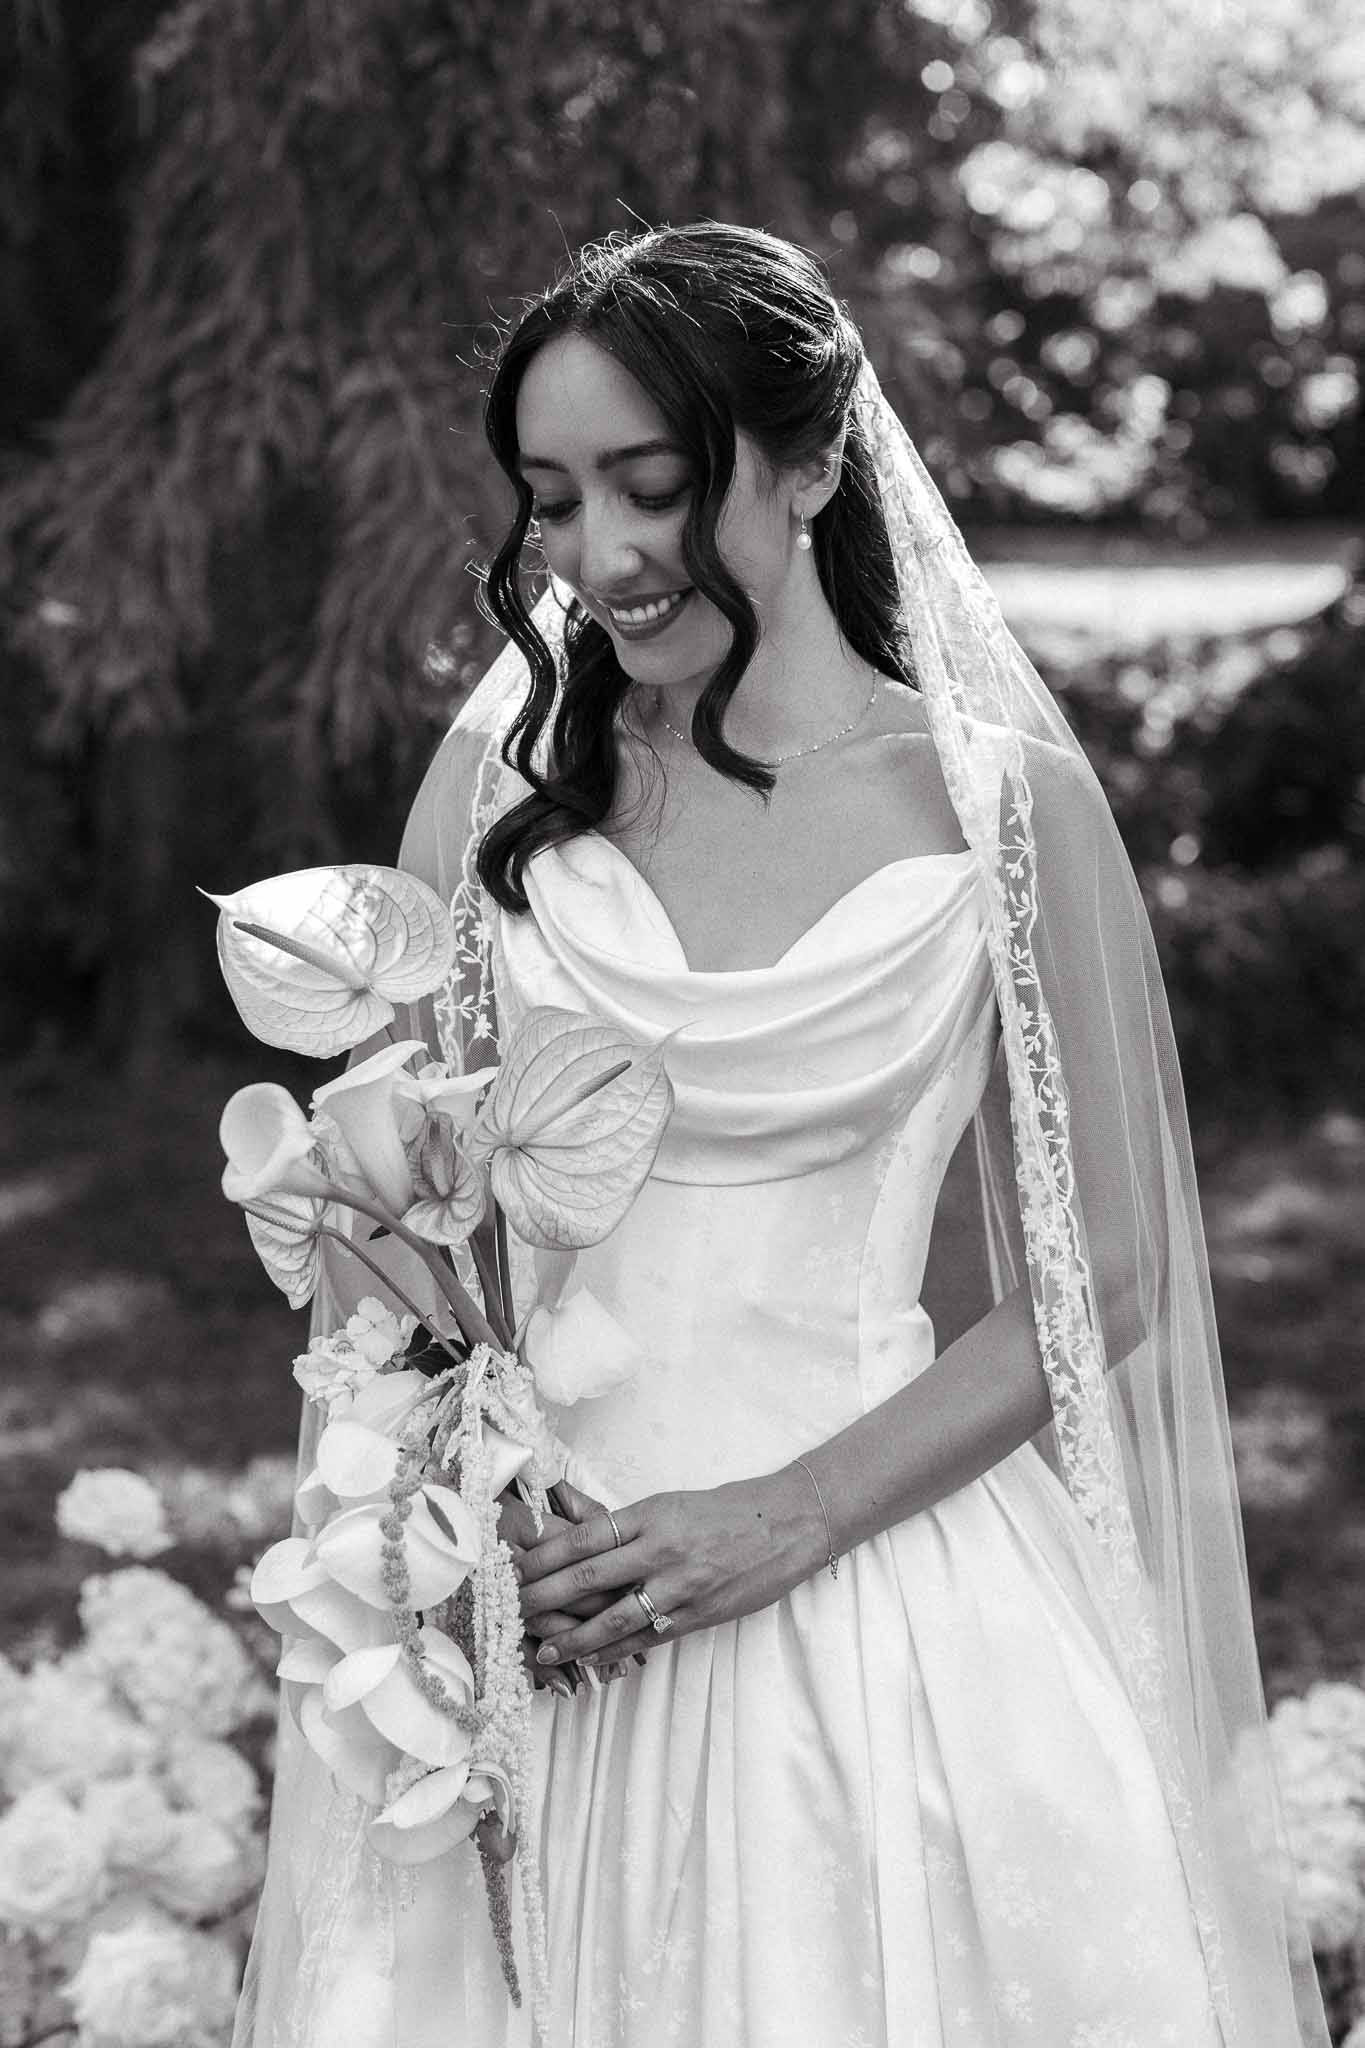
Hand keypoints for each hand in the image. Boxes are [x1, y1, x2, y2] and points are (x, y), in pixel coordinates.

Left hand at [516, 1468, 826, 1669]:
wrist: (787, 1524)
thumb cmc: (726, 1510)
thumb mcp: (669, 1502)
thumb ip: (620, 1520)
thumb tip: (565, 1517)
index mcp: (650, 1513)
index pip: (583, 1537)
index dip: (543, 1558)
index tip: (514, 1569)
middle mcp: (661, 1548)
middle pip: (588, 1577)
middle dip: (544, 1597)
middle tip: (512, 1612)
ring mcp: (681, 1585)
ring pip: (614, 1617)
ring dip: (573, 1638)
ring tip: (543, 1651)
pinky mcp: (698, 1614)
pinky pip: (646, 1637)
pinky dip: (615, 1651)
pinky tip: (591, 1661)